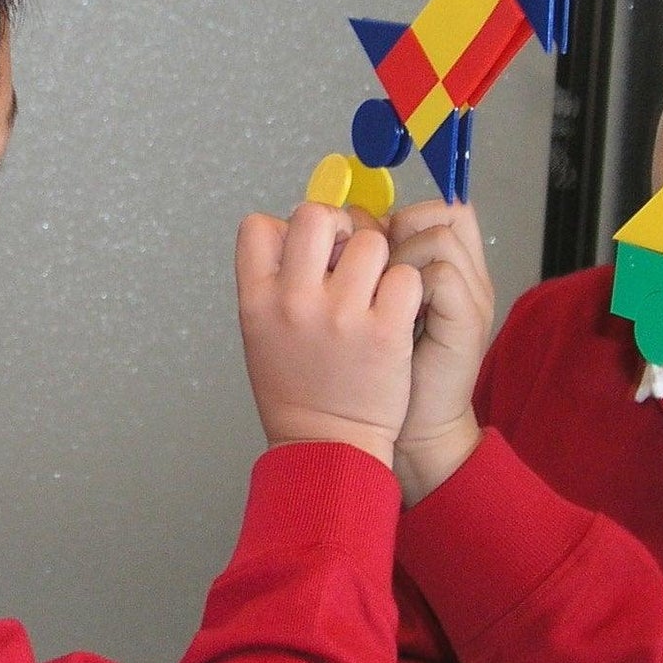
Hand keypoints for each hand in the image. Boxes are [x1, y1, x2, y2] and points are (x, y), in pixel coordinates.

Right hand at [236, 202, 422, 465]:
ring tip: (375, 290)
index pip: (257, 226)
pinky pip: (405, 275)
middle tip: (348, 257)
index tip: (305, 253)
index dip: (286, 229)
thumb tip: (304, 234)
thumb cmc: (296, 391)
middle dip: (338, 227)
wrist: (327, 447)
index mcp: (256, 300)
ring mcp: (341, 314)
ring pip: (371, 240)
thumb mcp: (262, 334)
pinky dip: (406, 287)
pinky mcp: (385, 330)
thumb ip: (276, 283)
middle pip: (316, 215)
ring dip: (379, 258)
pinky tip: (397, 310)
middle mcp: (294, 301)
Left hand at [385, 199, 494, 503]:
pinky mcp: (469, 320)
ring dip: (395, 256)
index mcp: (447, 269)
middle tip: (362, 266)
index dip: (398, 216)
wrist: (411, 433)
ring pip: (439, 235)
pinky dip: (405, 284)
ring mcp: (474, 295)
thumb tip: (339, 228)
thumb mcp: (374, 312)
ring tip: (370, 293)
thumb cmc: (379, 377)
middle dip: (396, 229)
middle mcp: (468, 275)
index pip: (440, 209)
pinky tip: (384, 313)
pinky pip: (438, 274)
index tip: (361, 248)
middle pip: (446, 212)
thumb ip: (370, 269)